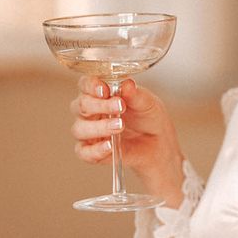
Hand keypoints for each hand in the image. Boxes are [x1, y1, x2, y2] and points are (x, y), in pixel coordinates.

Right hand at [70, 77, 185, 206]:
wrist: (158, 141)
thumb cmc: (148, 116)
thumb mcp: (147, 102)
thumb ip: (135, 94)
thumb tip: (127, 84)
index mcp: (100, 92)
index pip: (85, 84)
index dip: (91, 85)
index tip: (105, 90)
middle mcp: (90, 111)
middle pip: (80, 105)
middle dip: (99, 105)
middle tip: (120, 107)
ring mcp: (89, 131)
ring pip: (79, 129)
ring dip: (99, 127)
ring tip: (120, 126)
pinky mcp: (91, 152)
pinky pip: (83, 152)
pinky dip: (95, 150)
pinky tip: (109, 146)